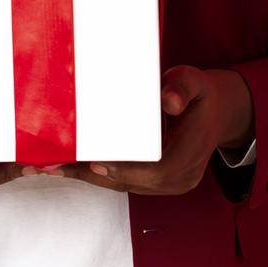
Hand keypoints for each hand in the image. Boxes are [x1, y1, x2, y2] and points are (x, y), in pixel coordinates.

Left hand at [53, 65, 254, 194]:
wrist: (215, 112)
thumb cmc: (199, 94)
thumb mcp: (195, 81)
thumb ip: (182, 86)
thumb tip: (169, 100)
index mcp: (191, 154)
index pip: (157, 170)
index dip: (126, 170)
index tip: (95, 162)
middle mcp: (181, 177)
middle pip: (133, 183)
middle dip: (93, 175)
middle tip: (55, 164)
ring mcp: (170, 185)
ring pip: (125, 186)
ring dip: (89, 177)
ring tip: (52, 166)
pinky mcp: (158, 184)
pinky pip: (125, 183)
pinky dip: (99, 174)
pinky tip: (71, 165)